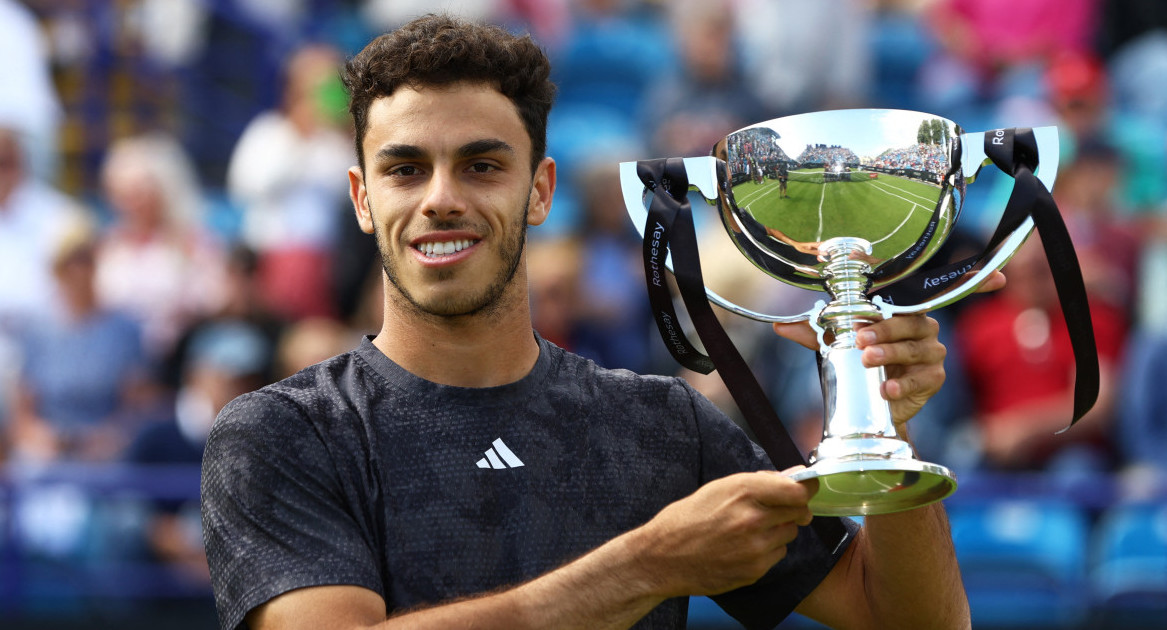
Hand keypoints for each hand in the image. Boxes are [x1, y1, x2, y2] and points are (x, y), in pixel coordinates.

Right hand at [632, 470, 812, 597]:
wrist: (663, 557)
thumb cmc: (687, 518)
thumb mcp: (719, 488)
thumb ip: (759, 482)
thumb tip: (793, 477)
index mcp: (743, 491)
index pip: (797, 490)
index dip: (806, 488)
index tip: (806, 487)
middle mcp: (753, 519)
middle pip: (799, 511)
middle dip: (792, 508)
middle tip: (775, 508)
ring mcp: (756, 548)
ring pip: (790, 533)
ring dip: (779, 529)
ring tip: (750, 529)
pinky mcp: (755, 570)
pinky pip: (778, 554)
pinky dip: (768, 549)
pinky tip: (744, 547)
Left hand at [772, 314, 945, 426]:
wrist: (877, 403)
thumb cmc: (863, 364)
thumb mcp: (837, 345)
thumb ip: (814, 333)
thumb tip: (780, 326)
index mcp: (900, 312)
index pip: (895, 300)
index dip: (880, 306)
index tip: (859, 313)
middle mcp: (921, 328)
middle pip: (908, 323)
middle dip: (884, 331)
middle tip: (861, 341)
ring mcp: (931, 353)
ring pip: (914, 349)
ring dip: (891, 353)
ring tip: (867, 360)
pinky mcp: (933, 378)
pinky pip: (922, 379)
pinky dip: (903, 384)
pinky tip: (886, 389)